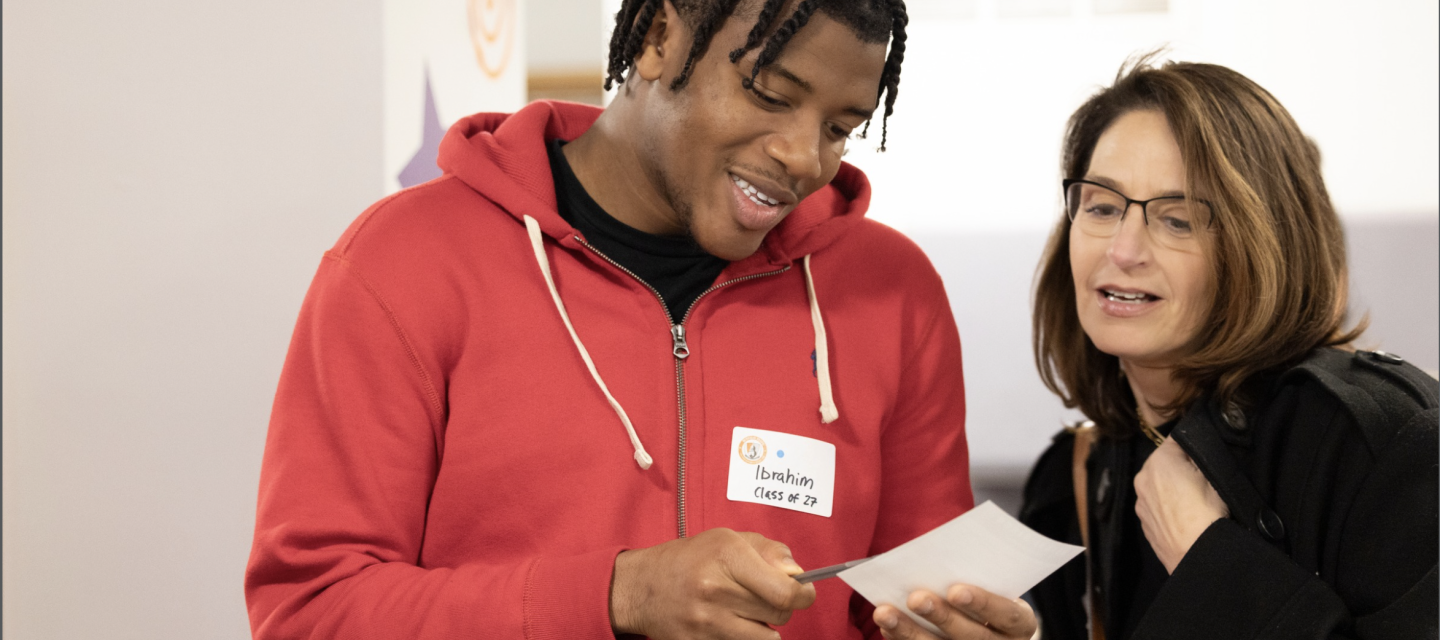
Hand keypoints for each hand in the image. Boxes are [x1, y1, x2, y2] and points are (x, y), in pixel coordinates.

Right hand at [609, 528, 816, 639]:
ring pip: (766, 637)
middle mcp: (716, 589)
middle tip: (766, 597)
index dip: (803, 594)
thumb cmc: (690, 559)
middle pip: (780, 614)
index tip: (803, 591)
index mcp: (727, 556)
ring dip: (764, 626)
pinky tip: (729, 623)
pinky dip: (744, 637)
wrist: (641, 587)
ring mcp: (706, 622)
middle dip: (782, 606)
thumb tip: (798, 574)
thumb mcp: (727, 539)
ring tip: (746, 611)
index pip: (785, 591)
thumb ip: (769, 551)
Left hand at [873, 584, 1036, 639]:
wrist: (992, 627)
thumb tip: (932, 559)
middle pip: (973, 637)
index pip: (1006, 615)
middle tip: (915, 598)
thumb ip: (973, 576)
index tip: (956, 590)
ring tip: (884, 613)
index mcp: (1020, 624)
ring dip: (911, 632)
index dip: (983, 603)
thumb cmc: (988, 595)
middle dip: (942, 617)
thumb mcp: (993, 585)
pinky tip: (888, 628)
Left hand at [1134, 436, 1228, 572]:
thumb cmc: (1208, 512)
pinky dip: (1167, 507)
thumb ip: (1201, 456)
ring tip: (1194, 504)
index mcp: (1159, 460)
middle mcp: (1142, 477)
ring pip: (1158, 486)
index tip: (1205, 459)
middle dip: (1180, 468)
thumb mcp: (1214, 475)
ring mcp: (1140, 502)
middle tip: (1202, 483)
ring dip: (1172, 488)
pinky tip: (1183, 518)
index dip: (1194, 447)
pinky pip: (1156, 506)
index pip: (1177, 441)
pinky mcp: (1143, 522)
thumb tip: (1195, 450)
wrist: (1195, 555)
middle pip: (1164, 464)